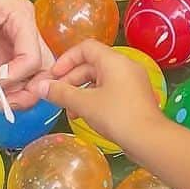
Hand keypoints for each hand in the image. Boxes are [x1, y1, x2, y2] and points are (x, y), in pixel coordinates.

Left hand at [0, 0, 44, 91]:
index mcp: (21, 17)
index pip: (32, 57)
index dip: (15, 77)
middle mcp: (24, 32)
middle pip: (40, 70)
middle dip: (23, 91)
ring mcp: (14, 45)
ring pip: (28, 78)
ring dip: (11, 93)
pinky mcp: (2, 54)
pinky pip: (10, 78)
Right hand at [33, 39, 162, 144]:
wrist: (149, 140)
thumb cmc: (117, 116)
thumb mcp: (84, 104)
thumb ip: (61, 93)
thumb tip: (40, 86)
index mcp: (113, 60)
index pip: (85, 48)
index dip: (66, 60)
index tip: (53, 76)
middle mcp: (125, 66)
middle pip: (91, 64)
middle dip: (71, 80)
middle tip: (56, 96)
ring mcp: (132, 82)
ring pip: (99, 80)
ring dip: (80, 92)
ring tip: (69, 111)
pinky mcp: (134, 98)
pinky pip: (109, 91)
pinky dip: (94, 99)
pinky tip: (85, 116)